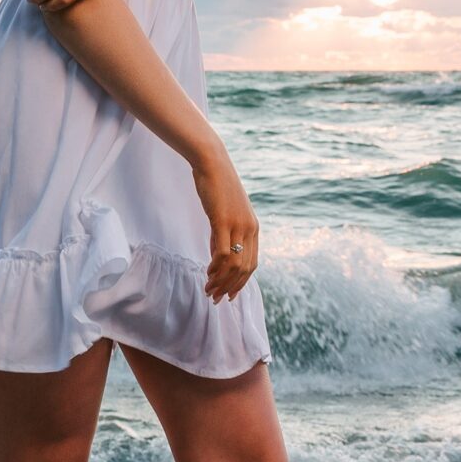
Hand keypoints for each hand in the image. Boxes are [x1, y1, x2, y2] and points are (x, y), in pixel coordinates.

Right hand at [190, 141, 259, 301]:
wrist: (212, 163)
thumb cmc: (216, 187)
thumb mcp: (224, 214)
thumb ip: (224, 235)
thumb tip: (218, 257)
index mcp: (253, 228)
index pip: (252, 264)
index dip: (241, 282)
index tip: (229, 294)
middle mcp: (249, 229)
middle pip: (245, 268)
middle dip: (231, 287)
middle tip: (216, 298)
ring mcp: (238, 225)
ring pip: (234, 264)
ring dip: (221, 281)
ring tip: (209, 290)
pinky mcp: (223, 221)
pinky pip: (222, 253)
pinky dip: (216, 268)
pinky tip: (207, 273)